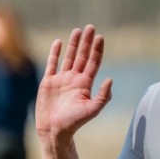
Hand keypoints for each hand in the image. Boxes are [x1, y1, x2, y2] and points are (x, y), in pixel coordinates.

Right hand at [36, 25, 112, 143]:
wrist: (54, 130)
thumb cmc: (74, 122)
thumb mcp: (92, 110)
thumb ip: (103, 96)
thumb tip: (110, 79)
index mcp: (85, 84)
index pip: (93, 63)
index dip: (97, 50)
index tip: (100, 37)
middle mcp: (74, 80)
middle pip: (83, 56)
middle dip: (87, 42)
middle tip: (91, 27)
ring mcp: (61, 80)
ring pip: (68, 57)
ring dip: (74, 44)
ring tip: (78, 30)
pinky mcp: (48, 82)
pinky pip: (52, 64)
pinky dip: (55, 53)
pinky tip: (59, 42)